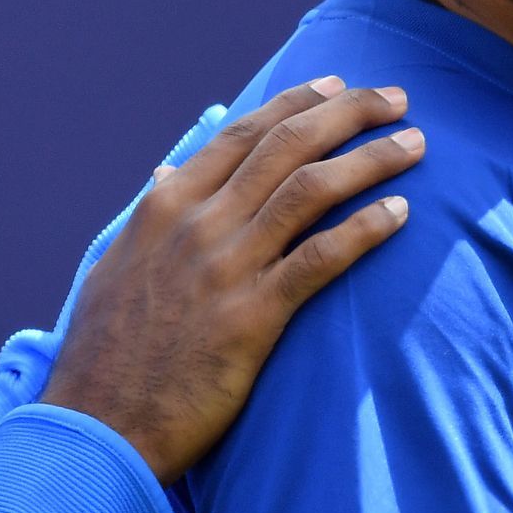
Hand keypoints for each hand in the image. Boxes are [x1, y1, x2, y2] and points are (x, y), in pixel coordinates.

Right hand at [44, 77, 420, 481]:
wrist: (97, 426)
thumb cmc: (106, 354)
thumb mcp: (115, 268)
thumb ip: (150, 217)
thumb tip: (167, 173)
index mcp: (164, 207)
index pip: (242, 134)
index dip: (296, 103)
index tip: (336, 86)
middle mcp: (197, 224)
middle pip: (286, 146)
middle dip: (349, 113)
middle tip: (396, 99)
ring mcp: (225, 269)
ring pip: (310, 190)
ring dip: (370, 159)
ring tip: (416, 145)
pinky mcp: (252, 319)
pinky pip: (320, 258)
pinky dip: (364, 228)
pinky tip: (400, 213)